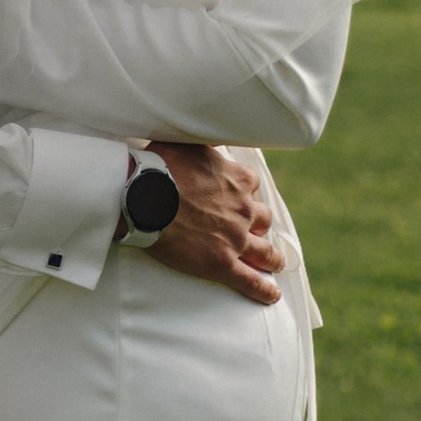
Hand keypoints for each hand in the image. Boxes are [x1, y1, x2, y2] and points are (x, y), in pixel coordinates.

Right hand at [140, 142, 283, 305]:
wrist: (144, 197)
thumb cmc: (160, 166)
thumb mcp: (187, 141)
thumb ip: (205, 137)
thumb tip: (211, 125)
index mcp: (237, 180)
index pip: (251, 186)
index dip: (246, 193)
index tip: (241, 197)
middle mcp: (242, 209)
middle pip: (262, 218)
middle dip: (260, 225)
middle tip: (256, 231)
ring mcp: (235, 238)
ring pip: (264, 251)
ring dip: (271, 257)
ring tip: (275, 263)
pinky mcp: (222, 264)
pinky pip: (251, 280)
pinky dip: (264, 289)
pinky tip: (271, 295)